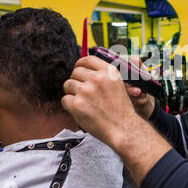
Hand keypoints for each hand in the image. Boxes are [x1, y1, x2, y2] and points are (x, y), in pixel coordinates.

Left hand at [62, 56, 171, 185]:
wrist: (123, 129)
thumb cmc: (120, 109)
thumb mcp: (118, 85)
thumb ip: (103, 75)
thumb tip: (83, 67)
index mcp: (108, 72)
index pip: (87, 59)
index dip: (80, 65)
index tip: (79, 70)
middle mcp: (97, 79)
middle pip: (75, 72)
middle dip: (76, 81)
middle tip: (83, 93)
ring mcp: (86, 91)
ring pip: (68, 85)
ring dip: (72, 93)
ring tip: (83, 103)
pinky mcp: (77, 104)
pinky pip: (65, 100)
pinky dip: (70, 106)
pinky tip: (81, 111)